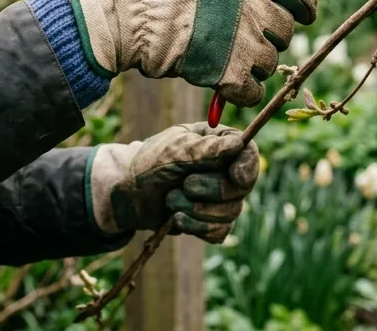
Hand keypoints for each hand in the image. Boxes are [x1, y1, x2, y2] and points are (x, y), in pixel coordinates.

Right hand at [54, 0, 315, 106]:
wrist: (126, 13)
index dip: (306, 3)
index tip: (308, 11)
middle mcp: (254, 5)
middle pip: (286, 29)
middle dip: (274, 35)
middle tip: (255, 38)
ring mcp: (245, 41)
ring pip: (271, 61)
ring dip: (256, 63)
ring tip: (232, 60)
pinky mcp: (230, 74)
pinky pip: (254, 91)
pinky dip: (244, 92)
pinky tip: (229, 86)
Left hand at [87, 122, 259, 242]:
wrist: (127, 194)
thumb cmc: (149, 163)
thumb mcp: (174, 151)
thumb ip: (206, 149)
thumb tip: (238, 144)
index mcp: (218, 143)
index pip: (248, 153)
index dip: (247, 167)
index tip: (235, 177)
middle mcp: (224, 170)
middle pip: (240, 188)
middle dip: (211, 190)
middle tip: (184, 185)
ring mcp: (220, 198)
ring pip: (231, 213)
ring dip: (199, 210)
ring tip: (172, 201)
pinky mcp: (211, 221)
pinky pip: (219, 232)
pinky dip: (197, 228)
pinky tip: (177, 219)